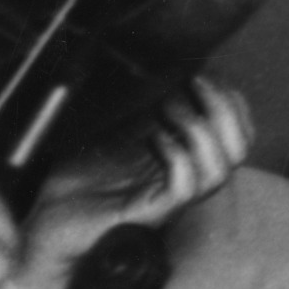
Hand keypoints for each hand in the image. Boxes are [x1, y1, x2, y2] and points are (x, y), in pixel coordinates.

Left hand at [10, 79, 254, 288]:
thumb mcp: (117, 129)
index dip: (231, 100)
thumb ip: (146, 107)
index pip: (238, 132)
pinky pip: (185, 188)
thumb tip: (167, 69)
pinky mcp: (152, 215)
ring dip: (199, 130)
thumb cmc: (80, 178)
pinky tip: (154, 138)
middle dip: (224, 110)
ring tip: (168, 107)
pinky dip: (177, 157)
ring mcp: (172, 200)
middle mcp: (188, 180)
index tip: (203, 73)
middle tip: (194, 83)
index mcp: (188, 158)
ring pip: (219, 169)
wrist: (49, 219)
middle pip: (239, 149)